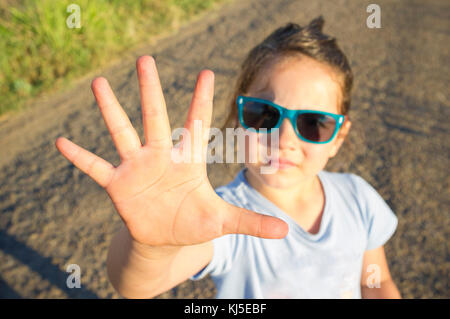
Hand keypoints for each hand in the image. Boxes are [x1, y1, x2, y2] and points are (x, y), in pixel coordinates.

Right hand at [55, 56, 287, 246]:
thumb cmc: (194, 221)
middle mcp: (161, 157)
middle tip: (145, 59)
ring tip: (99, 82)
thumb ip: (251, 222)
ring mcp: (138, 168)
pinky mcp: (119, 186)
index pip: (196, 124)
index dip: (200, 99)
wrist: (165, 238)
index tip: (206, 71)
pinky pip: (97, 168)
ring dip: (110, 110)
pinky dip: (81, 157)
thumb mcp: (223, 221)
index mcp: (188, 160)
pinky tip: (62, 142)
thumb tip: (286, 232)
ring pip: (123, 133)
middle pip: (156, 118)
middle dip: (151, 90)